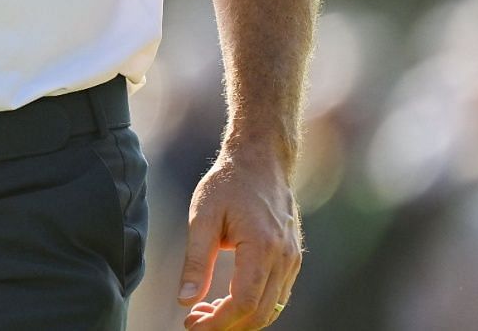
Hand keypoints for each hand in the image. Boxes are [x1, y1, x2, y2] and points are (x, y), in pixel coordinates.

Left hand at [179, 150, 302, 328]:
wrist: (261, 162)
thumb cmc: (227, 184)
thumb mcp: (202, 216)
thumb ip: (196, 260)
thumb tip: (185, 299)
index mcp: (262, 247)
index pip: (243, 302)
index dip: (218, 322)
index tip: (191, 325)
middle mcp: (284, 258)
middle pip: (260, 313)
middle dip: (227, 326)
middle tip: (194, 322)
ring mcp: (292, 260)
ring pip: (271, 309)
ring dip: (240, 320)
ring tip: (205, 313)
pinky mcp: (292, 260)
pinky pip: (277, 296)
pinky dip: (254, 307)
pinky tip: (226, 301)